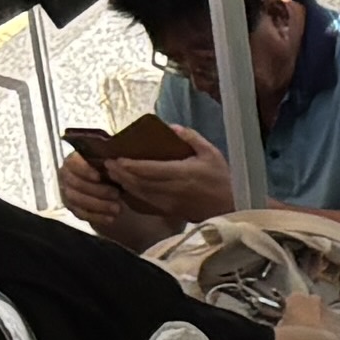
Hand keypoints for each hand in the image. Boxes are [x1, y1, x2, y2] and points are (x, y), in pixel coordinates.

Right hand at [56, 149, 130, 231]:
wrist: (112, 190)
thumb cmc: (111, 172)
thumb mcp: (111, 165)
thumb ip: (110, 163)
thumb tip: (115, 161)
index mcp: (73, 160)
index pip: (72, 163)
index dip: (84, 170)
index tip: (98, 176)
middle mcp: (66, 176)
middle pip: (75, 183)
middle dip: (96, 190)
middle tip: (117, 194)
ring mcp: (67, 193)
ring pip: (77, 200)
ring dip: (98, 205)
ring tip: (117, 208)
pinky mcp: (73, 208)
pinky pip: (81, 214)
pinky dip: (96, 217)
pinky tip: (111, 218)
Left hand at [112, 149, 240, 224]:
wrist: (232, 208)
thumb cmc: (222, 179)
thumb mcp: (211, 153)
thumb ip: (191, 138)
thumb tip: (171, 127)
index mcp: (183, 173)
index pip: (150, 170)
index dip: (131, 165)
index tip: (116, 158)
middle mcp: (173, 190)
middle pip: (139, 183)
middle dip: (121, 174)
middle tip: (108, 163)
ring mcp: (170, 203)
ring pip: (140, 195)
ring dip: (124, 185)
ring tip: (113, 174)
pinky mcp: (170, 212)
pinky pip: (146, 204)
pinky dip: (133, 196)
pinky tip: (126, 189)